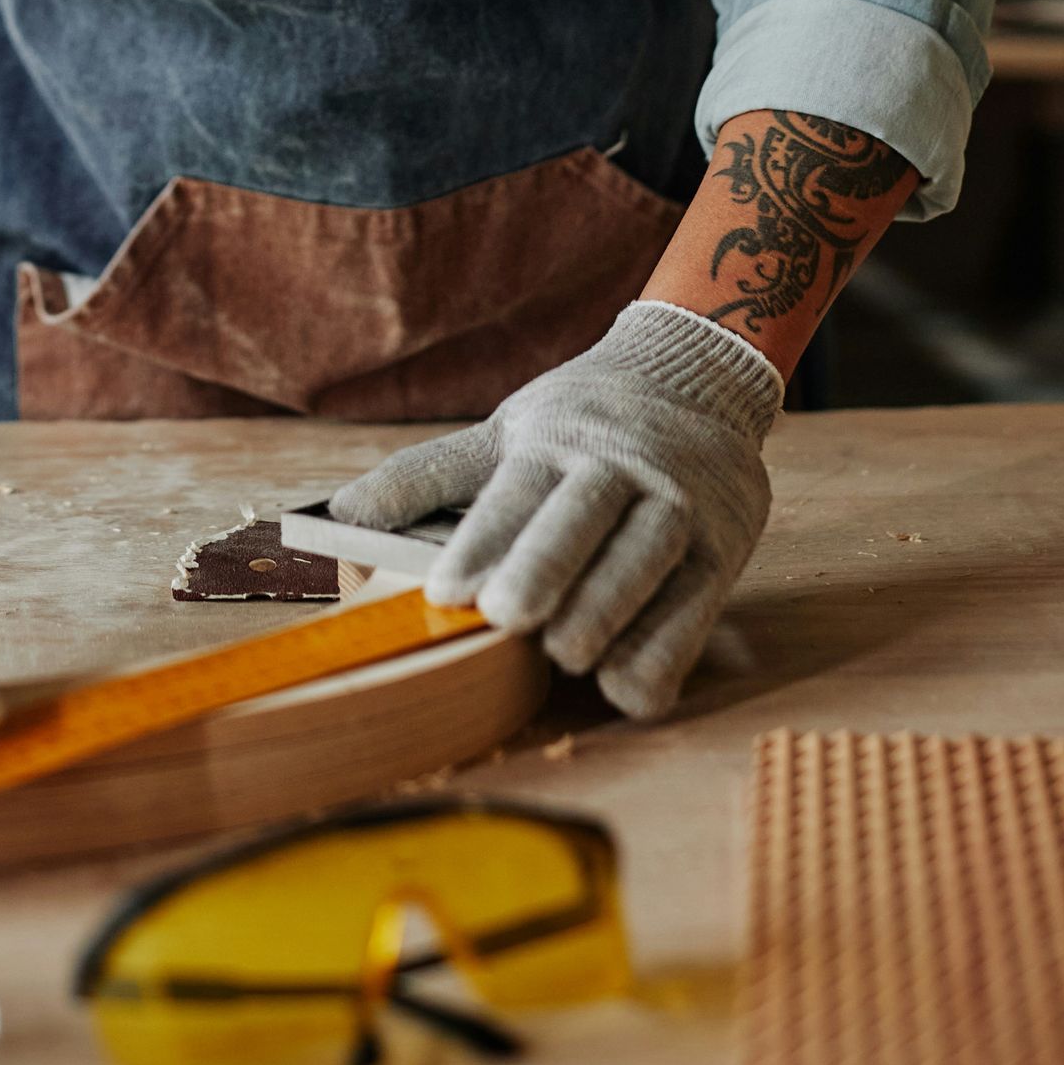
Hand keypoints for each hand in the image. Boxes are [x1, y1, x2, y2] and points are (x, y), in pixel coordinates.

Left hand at [329, 302, 783, 720]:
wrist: (696, 376)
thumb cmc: (582, 421)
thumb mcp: (506, 432)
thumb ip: (427, 478)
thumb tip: (338, 516)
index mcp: (559, 437)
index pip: (516, 491)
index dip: (482, 541)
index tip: (446, 591)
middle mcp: (622, 465)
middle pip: (583, 515)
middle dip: (549, 564)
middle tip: (507, 615)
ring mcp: (681, 504)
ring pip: (649, 555)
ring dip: (610, 606)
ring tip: (568, 653)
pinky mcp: (725, 545)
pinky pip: (698, 604)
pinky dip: (668, 648)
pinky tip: (631, 688)